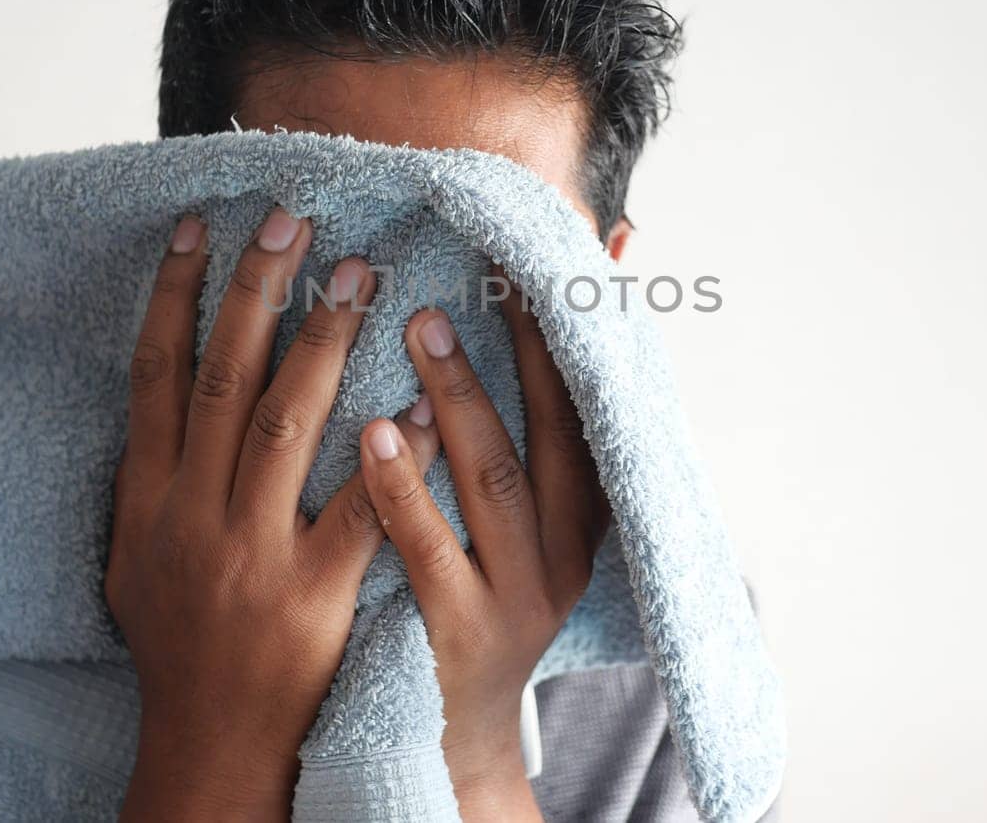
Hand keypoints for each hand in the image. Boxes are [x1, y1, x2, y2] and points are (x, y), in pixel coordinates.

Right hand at [107, 210, 385, 820]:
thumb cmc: (176, 645)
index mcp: (147, 498)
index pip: (153, 376)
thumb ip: (146, 481)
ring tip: (358, 274)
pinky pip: (356, 512)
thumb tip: (153, 402)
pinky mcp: (312, 593)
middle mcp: (191, 514)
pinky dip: (387, 456)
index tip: (195, 227)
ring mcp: (250, 553)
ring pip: (284, 427)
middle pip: (222, 381)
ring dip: (321, 343)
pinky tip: (417, 402)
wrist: (208, 744)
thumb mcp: (133, 558)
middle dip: (256, 294)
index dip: (171, 297)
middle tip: (291, 222)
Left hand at [360, 293, 609, 821]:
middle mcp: (562, 550)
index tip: (526, 259)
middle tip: (462, 271)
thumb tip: (616, 255)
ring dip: (457, 400)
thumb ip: (556, 407)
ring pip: (491, 483)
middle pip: (541, 435)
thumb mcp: (537, 515)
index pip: (579, 407)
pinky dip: (402, 488)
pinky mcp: (460, 632)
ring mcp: (514, 594)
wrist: (462, 731)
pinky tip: (371, 432)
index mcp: (583, 512)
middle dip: (507, 349)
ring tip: (418, 328)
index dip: (556, 333)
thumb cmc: (492, 594)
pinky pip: (428, 549)